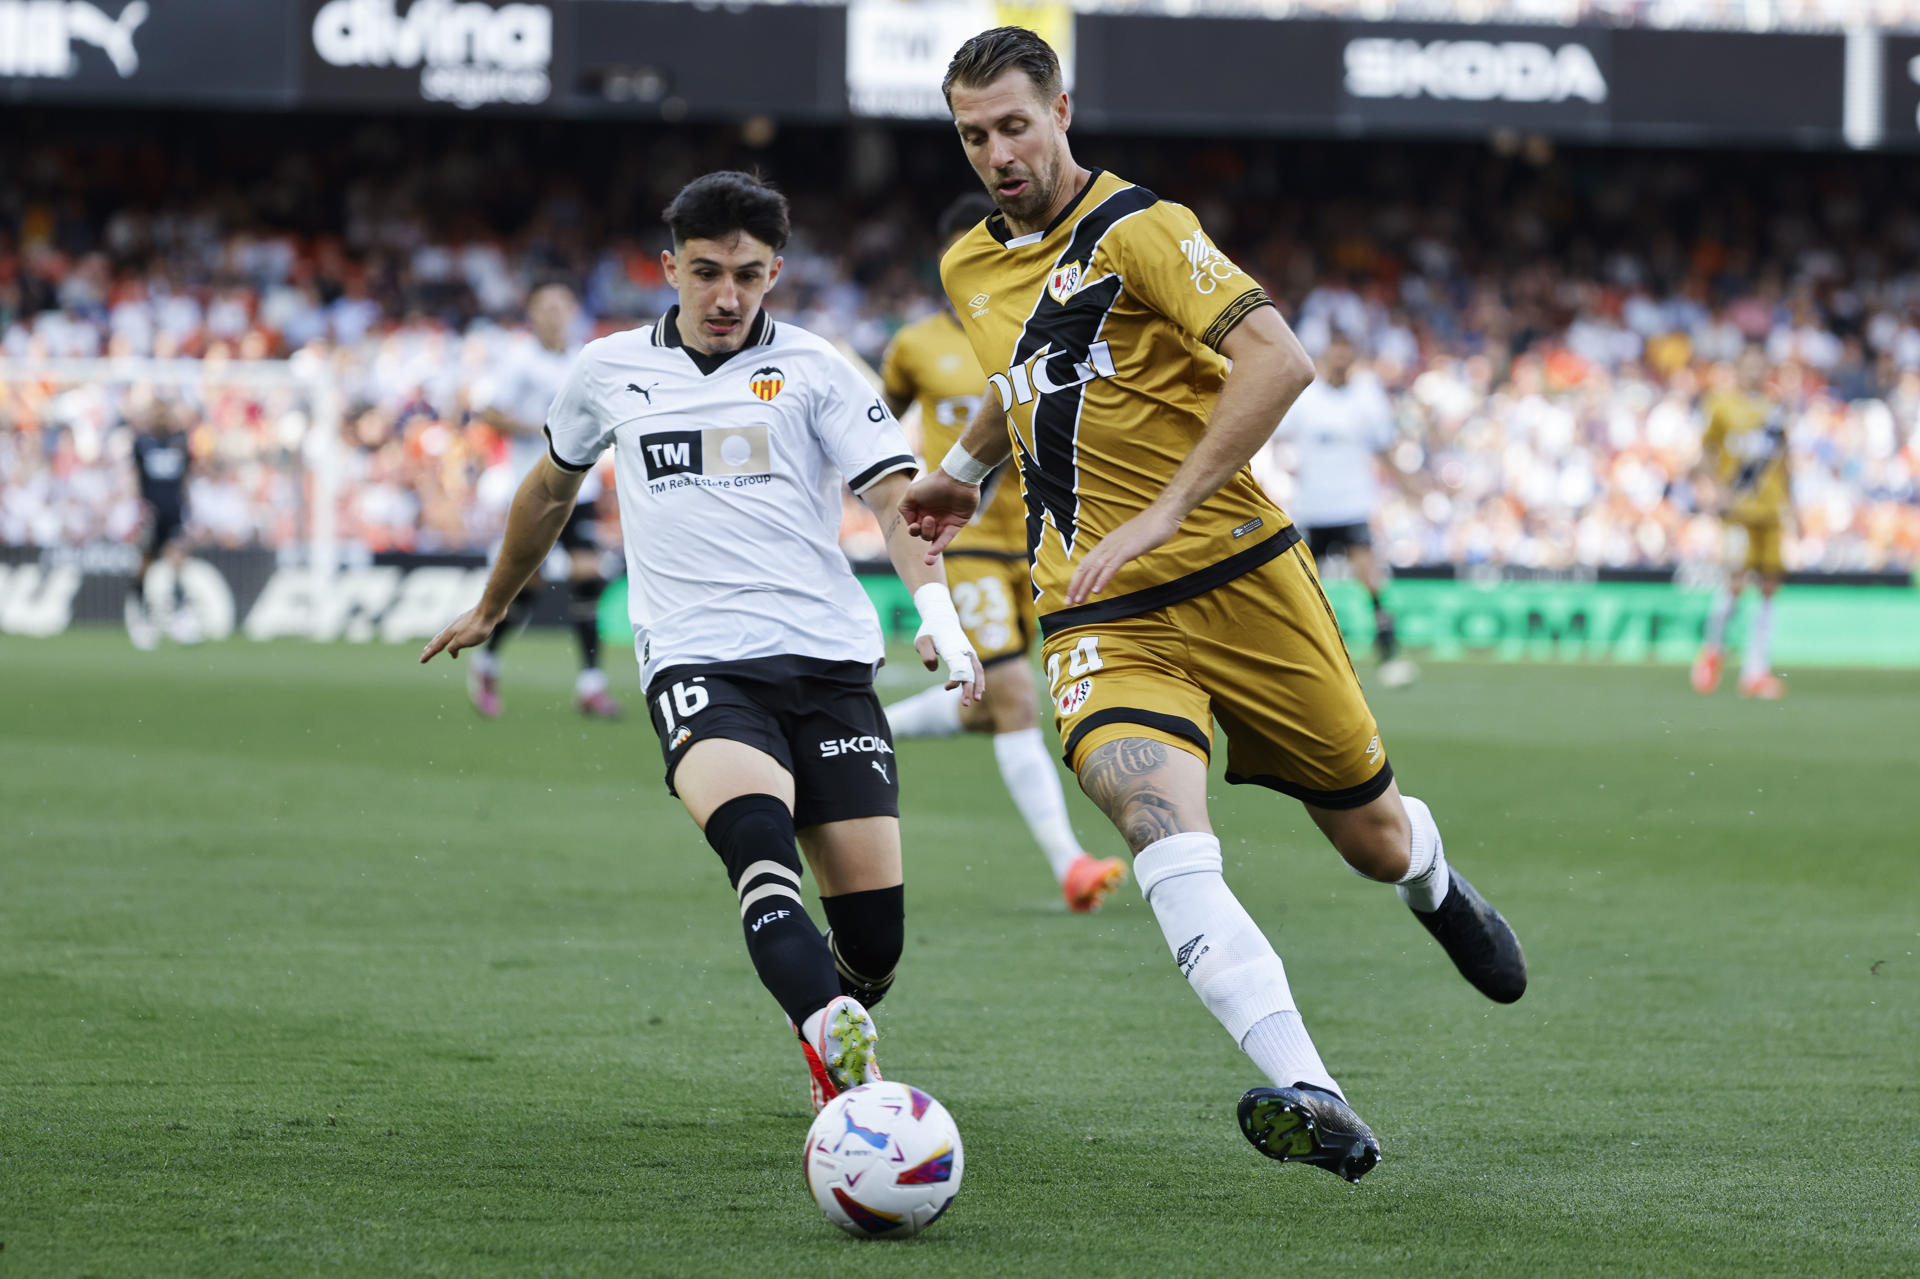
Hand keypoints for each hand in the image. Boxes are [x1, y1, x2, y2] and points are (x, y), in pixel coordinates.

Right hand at [420, 604, 504, 662]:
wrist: (489, 611)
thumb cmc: (476, 627)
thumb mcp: (462, 641)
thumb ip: (453, 647)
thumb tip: (450, 651)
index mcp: (449, 634)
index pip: (436, 646)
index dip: (429, 654)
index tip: (421, 661)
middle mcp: (452, 628)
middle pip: (439, 639)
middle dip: (432, 647)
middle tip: (426, 652)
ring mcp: (461, 624)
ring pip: (448, 634)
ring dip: (442, 641)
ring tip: (439, 645)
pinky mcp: (470, 622)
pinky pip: (457, 632)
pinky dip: (453, 637)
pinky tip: (458, 636)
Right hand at [900, 471, 980, 562]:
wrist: (957, 479)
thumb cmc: (933, 484)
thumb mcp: (911, 493)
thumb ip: (904, 508)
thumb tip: (910, 523)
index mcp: (920, 511)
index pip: (913, 528)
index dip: (912, 529)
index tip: (915, 524)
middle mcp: (932, 518)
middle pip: (923, 535)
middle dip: (923, 530)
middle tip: (930, 517)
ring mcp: (944, 522)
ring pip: (933, 540)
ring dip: (930, 539)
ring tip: (932, 521)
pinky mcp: (956, 526)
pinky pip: (945, 540)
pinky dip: (937, 548)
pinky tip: (930, 557)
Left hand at [914, 632, 985, 706]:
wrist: (942, 620)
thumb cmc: (930, 632)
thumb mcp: (922, 641)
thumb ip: (926, 655)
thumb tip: (933, 668)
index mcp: (953, 648)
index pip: (958, 667)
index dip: (956, 679)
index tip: (947, 688)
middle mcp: (965, 651)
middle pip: (970, 672)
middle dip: (970, 688)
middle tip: (966, 704)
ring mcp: (969, 653)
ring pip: (978, 671)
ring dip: (978, 686)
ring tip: (976, 700)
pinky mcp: (970, 656)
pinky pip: (978, 669)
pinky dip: (979, 680)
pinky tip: (978, 691)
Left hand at [1066, 507, 1180, 605]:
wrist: (1163, 514)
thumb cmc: (1150, 528)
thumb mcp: (1129, 543)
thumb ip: (1119, 552)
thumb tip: (1113, 564)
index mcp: (1106, 543)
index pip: (1086, 563)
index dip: (1077, 579)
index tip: (1072, 594)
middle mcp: (1107, 545)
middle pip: (1086, 567)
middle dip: (1076, 586)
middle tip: (1069, 602)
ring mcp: (1117, 547)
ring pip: (1095, 568)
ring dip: (1086, 586)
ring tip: (1079, 600)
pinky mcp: (1128, 549)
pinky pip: (1112, 566)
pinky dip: (1103, 578)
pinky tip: (1097, 590)